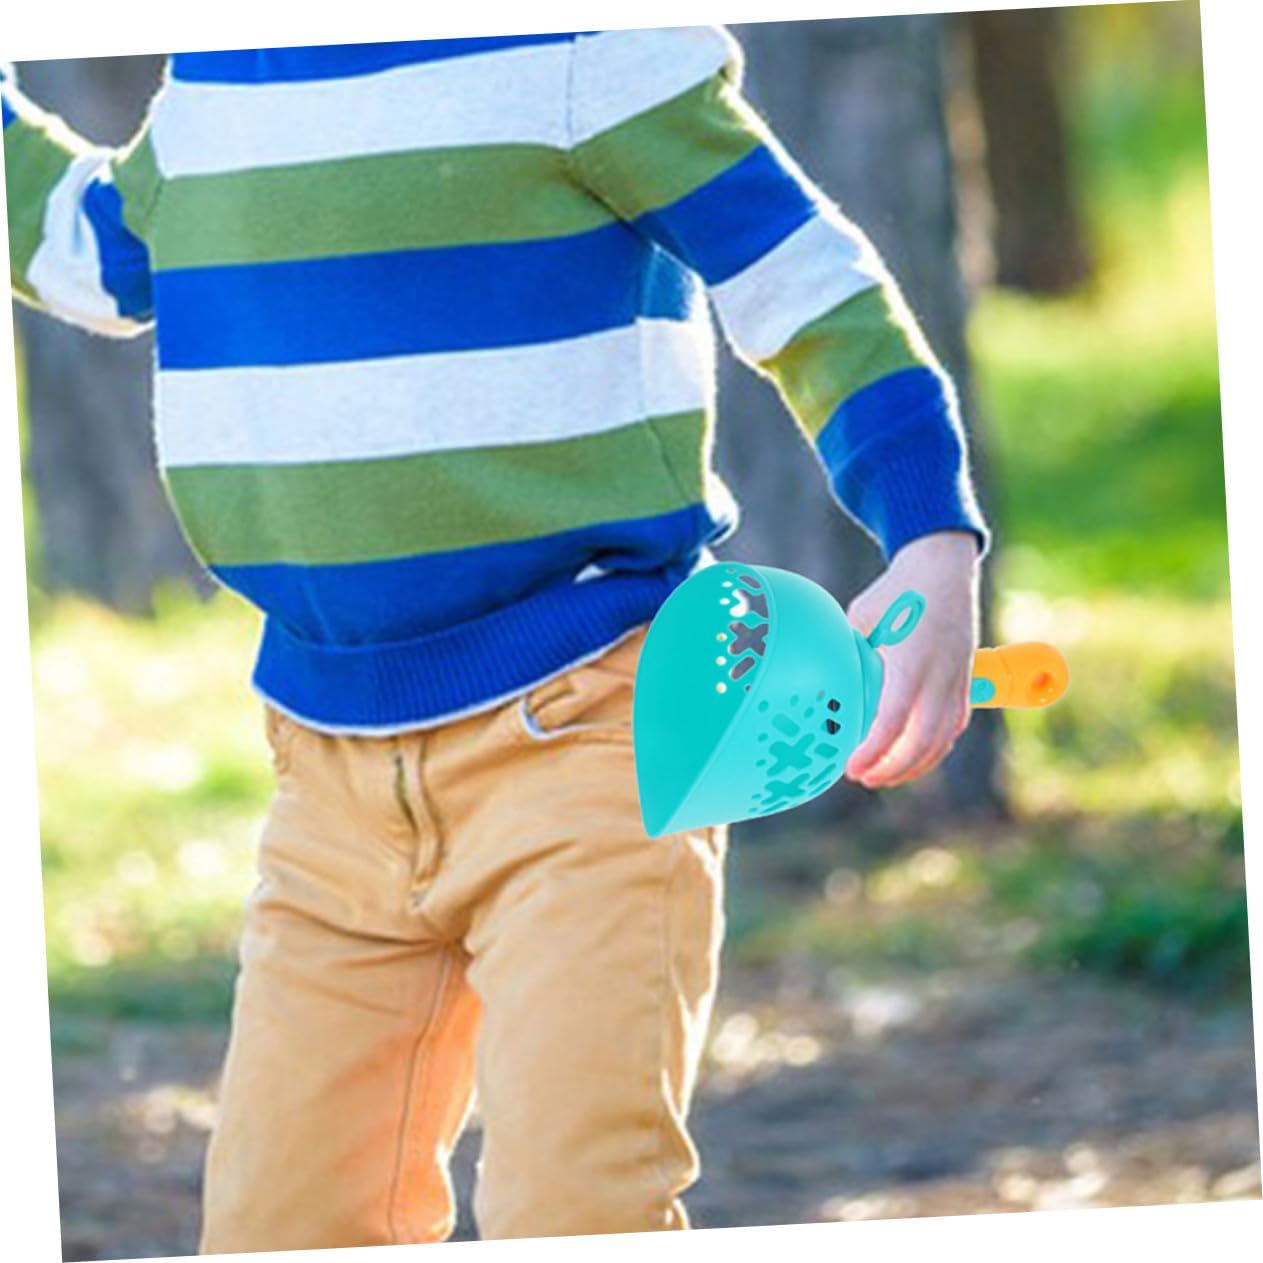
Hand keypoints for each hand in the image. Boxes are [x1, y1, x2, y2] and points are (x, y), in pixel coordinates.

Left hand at [844, 531, 980, 788]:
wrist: (944, 565)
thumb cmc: (897, 590)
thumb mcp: (860, 617)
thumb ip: (847, 653)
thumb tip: (820, 682)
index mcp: (911, 661)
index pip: (893, 720)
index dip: (873, 751)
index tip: (851, 768)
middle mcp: (940, 675)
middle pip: (922, 741)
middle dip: (892, 768)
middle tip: (863, 778)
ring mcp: (958, 678)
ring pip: (943, 738)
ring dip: (915, 764)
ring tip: (885, 775)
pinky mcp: (966, 678)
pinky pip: (954, 724)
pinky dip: (936, 746)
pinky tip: (915, 756)